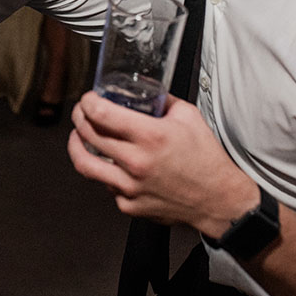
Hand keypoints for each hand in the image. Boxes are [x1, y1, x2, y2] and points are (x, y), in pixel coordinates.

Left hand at [68, 92, 256, 235]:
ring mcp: (129, 187)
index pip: (101, 114)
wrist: (218, 200)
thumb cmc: (206, 159)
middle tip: (81, 112)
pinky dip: (105, 171)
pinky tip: (111, 163)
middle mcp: (136, 162)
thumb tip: (145, 90)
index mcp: (150, 136)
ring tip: (78, 136)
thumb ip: (163, 101)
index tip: (88, 98)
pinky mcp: (129, 205)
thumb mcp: (189, 117)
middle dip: (79, 118)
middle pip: (88, 135)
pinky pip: (106, 184)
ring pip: (85, 164)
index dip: (87, 102)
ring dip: (76, 145)